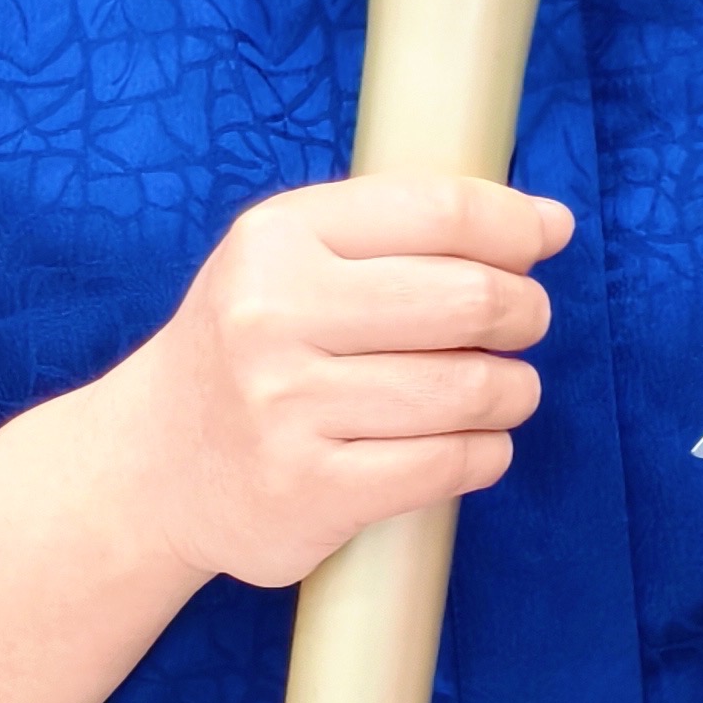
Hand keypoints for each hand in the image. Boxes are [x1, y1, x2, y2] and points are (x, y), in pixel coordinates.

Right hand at [123, 176, 571, 589]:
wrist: (152, 464)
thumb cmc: (252, 345)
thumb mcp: (291, 257)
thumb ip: (405, 229)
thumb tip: (551, 223)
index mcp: (278, 238)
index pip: (440, 211)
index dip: (516, 224)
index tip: (546, 237)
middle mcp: (274, 315)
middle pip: (470, 299)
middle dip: (524, 311)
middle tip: (523, 324)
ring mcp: (288, 407)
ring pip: (470, 388)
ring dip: (514, 391)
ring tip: (503, 390)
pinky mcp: (310, 491)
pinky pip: (449, 464)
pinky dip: (487, 453)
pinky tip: (475, 443)